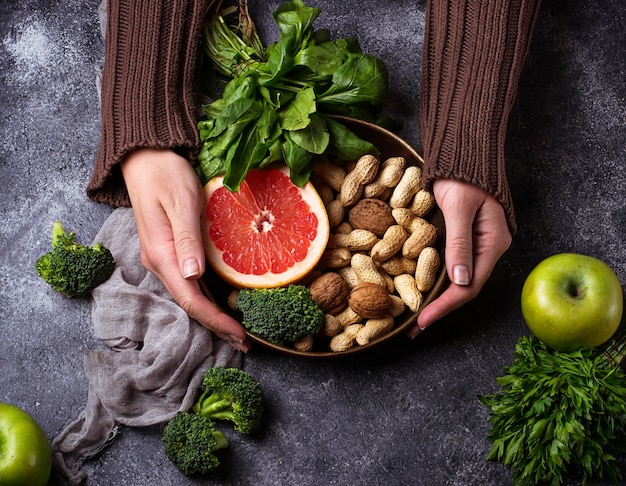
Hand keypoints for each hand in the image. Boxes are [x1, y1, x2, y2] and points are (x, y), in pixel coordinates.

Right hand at [121, 148, 249, 351]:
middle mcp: (161, 263)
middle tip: (246, 342)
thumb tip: (193, 275)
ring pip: (191, 296)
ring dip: (214, 316)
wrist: (146, 159)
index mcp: (162, 255)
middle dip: (217, 326)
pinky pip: (191, 284)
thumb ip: (187, 238)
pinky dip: (208, 299)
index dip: (215, 320)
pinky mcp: (172, 253)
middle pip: (190, 304)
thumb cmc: (166, 175)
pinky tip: (222, 305)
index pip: (190, 298)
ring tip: (239, 331)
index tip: (239, 334)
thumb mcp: (181, 201)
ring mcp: (165, 259)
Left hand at [408, 179, 511, 336]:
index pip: (469, 285)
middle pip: (464, 287)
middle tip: (413, 327)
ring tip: (414, 315)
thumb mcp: (459, 208)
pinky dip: (435, 280)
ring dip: (436, 297)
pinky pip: (451, 265)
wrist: (463, 151)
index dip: (445, 306)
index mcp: (493, 243)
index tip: (422, 320)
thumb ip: (459, 243)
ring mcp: (477, 243)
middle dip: (438, 308)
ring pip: (457, 279)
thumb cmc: (462, 175)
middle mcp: (487, 247)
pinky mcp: (464, 237)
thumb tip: (460, 281)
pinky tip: (421, 289)